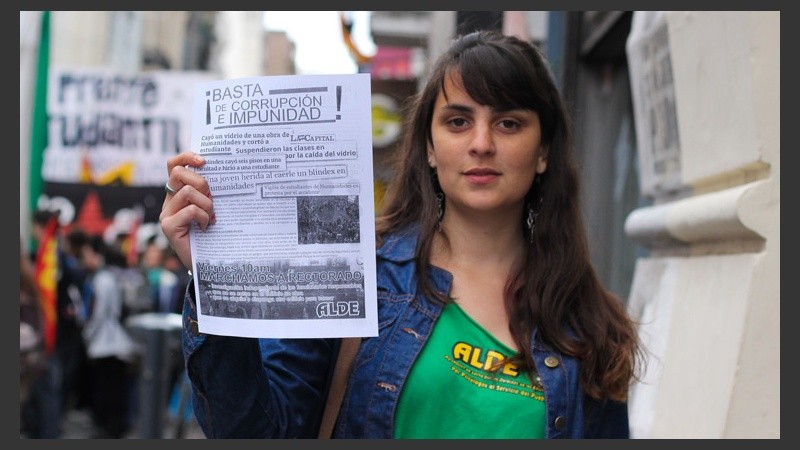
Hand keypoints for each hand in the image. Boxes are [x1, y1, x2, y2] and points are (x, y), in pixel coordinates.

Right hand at [159, 152, 212, 268]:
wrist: (208, 262)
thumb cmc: (213, 233)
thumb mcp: (212, 207)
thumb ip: (210, 192)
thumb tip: (221, 172)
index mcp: (178, 192)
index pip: (175, 165)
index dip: (187, 157)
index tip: (204, 161)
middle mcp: (169, 201)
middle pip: (179, 173)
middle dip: (201, 182)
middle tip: (211, 198)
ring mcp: (166, 214)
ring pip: (188, 192)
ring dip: (206, 204)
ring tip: (211, 217)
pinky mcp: (168, 226)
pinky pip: (190, 210)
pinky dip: (203, 217)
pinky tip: (206, 227)